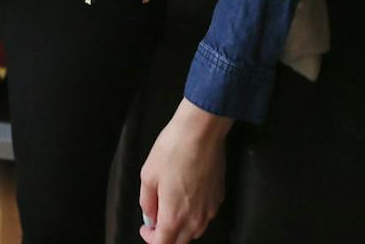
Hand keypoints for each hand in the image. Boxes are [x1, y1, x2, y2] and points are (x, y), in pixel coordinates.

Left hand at [138, 99, 229, 242]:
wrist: (201, 132)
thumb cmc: (173, 150)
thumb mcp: (148, 175)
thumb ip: (147, 202)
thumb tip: (150, 215)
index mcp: (174, 216)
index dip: (150, 239)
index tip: (145, 228)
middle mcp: (195, 219)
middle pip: (180, 242)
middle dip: (166, 237)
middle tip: (156, 222)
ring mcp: (210, 210)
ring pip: (194, 232)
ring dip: (181, 228)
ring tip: (170, 209)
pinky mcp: (219, 198)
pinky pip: (205, 216)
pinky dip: (194, 216)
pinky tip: (187, 198)